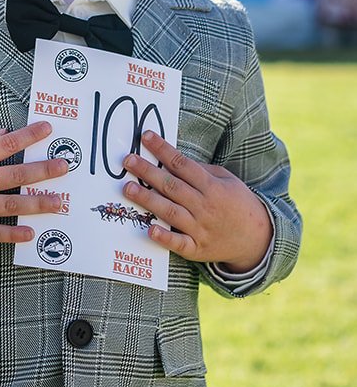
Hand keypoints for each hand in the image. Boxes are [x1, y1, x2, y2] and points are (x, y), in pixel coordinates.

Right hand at [0, 121, 69, 244]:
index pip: (7, 143)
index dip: (28, 135)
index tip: (48, 128)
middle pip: (19, 174)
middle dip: (44, 170)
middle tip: (66, 166)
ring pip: (13, 204)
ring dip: (38, 203)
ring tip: (60, 202)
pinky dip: (11, 234)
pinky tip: (30, 234)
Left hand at [122, 130, 272, 269]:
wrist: (258, 239)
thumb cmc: (238, 205)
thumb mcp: (228, 182)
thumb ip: (203, 172)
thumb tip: (175, 161)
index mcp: (213, 187)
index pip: (183, 164)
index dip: (163, 150)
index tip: (145, 137)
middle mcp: (205, 206)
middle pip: (172, 186)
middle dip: (148, 172)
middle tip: (127, 161)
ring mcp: (200, 229)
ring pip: (170, 212)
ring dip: (148, 199)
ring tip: (128, 188)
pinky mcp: (197, 249)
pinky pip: (179, 243)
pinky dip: (164, 237)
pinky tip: (149, 229)